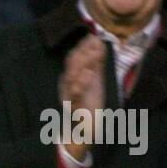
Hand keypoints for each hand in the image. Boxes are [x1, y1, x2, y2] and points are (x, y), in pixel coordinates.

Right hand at [58, 34, 105, 161]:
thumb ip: (95, 63)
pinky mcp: (74, 107)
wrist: (82, 131)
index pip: (75, 56)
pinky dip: (80, 84)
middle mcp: (68, 83)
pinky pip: (74, 94)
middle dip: (84, 51)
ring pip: (71, 76)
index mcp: (73, 76)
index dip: (84, 46)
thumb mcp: (94, 80)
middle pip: (71, 63)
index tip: (96, 37)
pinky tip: (89, 75)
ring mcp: (69, 95)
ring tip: (95, 52)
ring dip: (83, 63)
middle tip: (97, 41)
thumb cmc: (89, 105)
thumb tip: (99, 42)